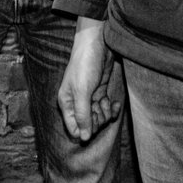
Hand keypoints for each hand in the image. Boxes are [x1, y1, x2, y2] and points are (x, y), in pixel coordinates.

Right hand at [58, 17, 122, 141]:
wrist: (97, 44)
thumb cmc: (85, 65)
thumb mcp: (82, 92)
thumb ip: (82, 115)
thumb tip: (83, 138)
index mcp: (66, 103)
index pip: (74, 128)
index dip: (85, 130)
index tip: (95, 120)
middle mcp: (76, 102)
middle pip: (87, 124)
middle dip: (97, 121)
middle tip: (102, 108)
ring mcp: (88, 97)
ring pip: (97, 117)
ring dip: (105, 114)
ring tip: (108, 103)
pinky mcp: (99, 91)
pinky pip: (105, 108)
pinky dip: (111, 108)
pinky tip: (116, 103)